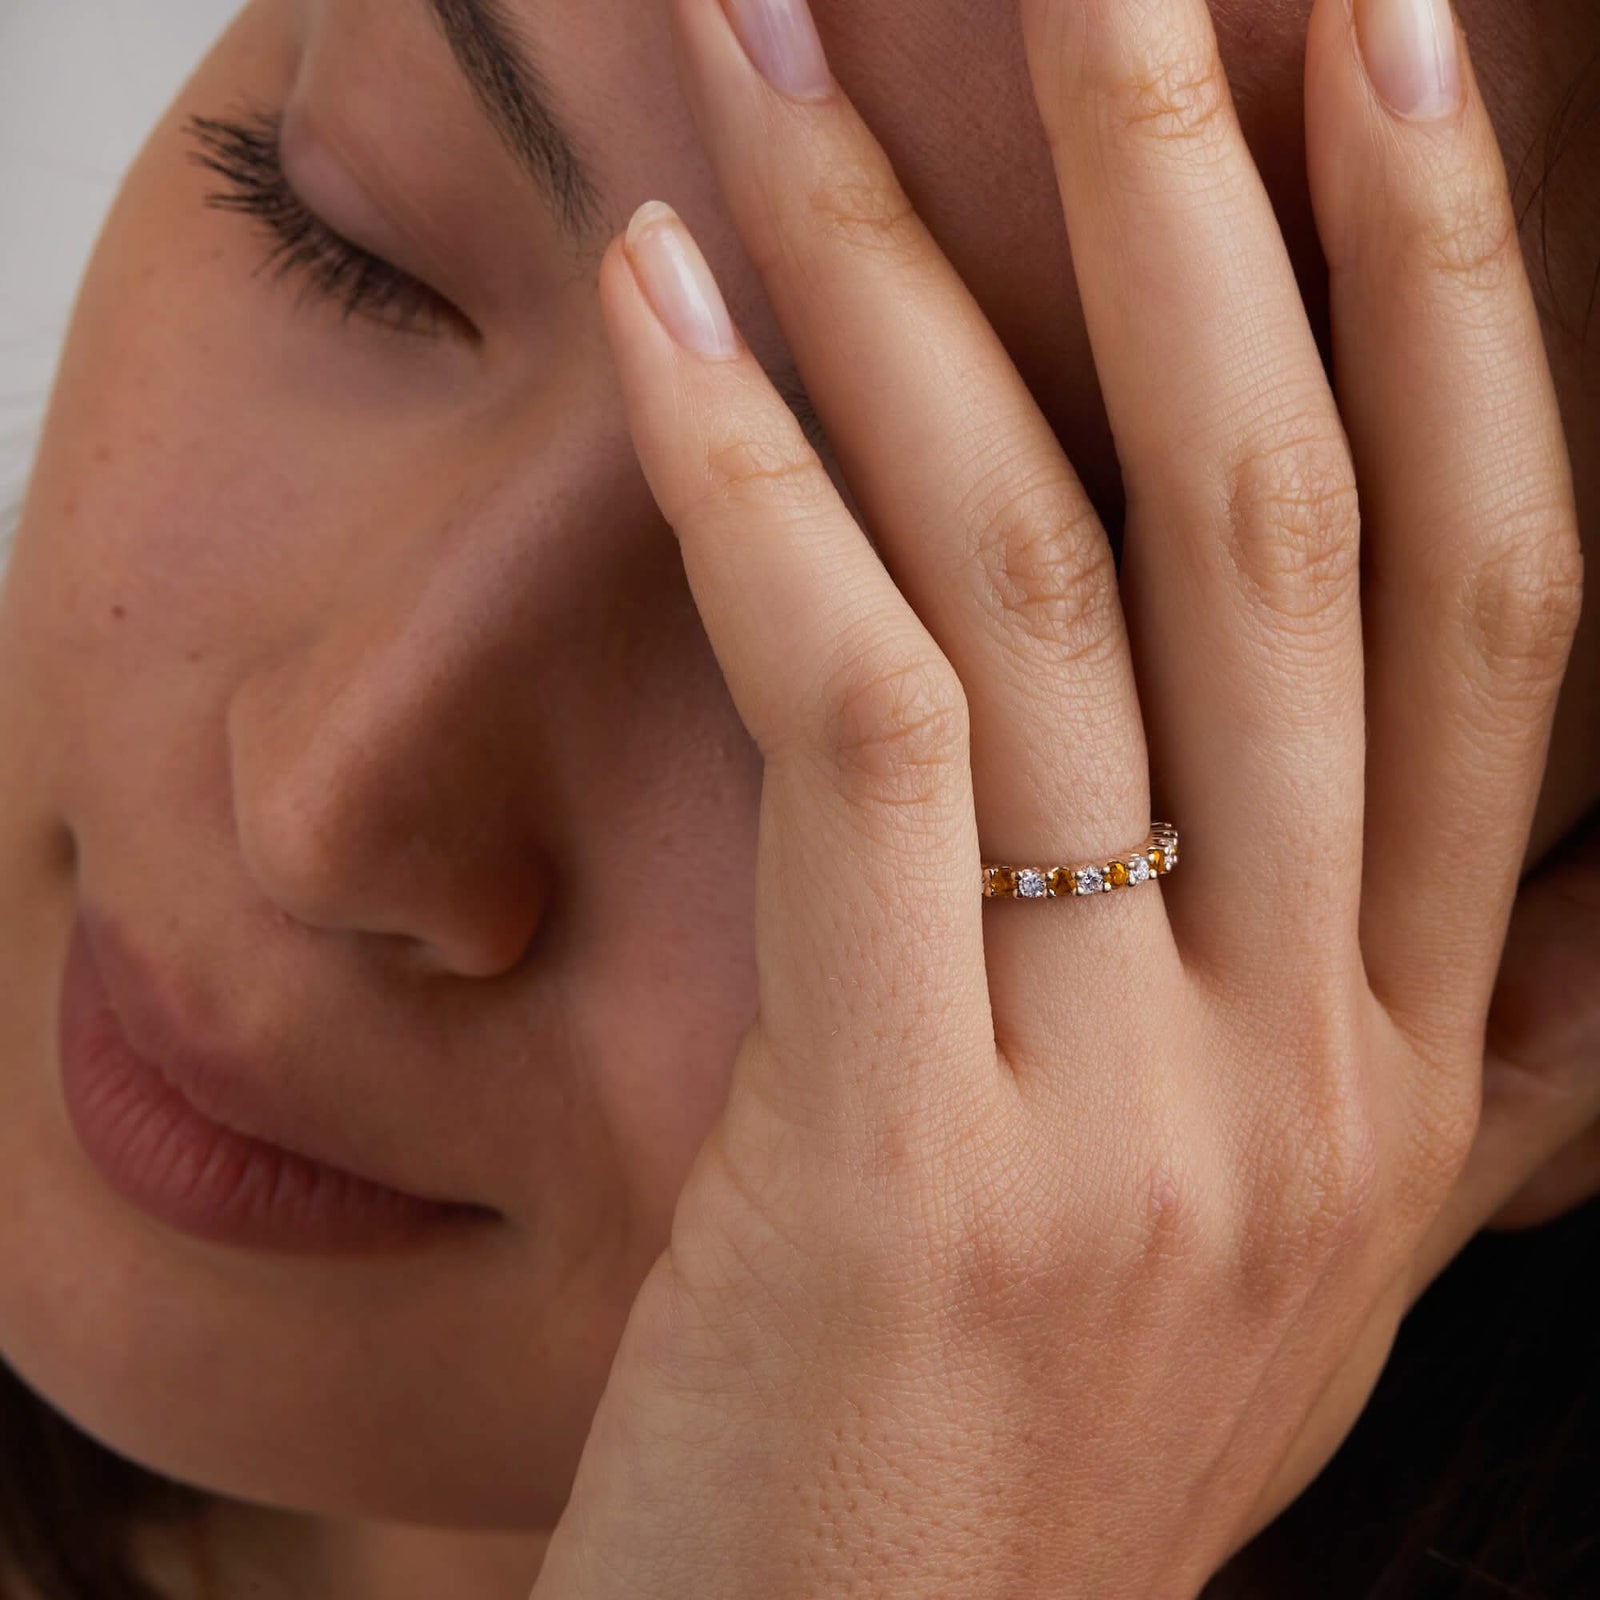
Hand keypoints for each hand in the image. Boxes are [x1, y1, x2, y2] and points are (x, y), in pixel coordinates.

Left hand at [531, 0, 1584, 1593]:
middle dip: (1213, 197)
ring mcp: (1130, 1111)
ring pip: (1041, 583)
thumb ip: (1465, 1068)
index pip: (1499, 603)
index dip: (1465, 305)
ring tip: (786, 57)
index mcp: (1408, 1069)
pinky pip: (858, 721)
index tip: (1390, 63)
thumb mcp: (1297, 1263)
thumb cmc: (1034, 1450)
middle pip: (1281, 529)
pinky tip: (668, 301)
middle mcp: (1312, 1063)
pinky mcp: (909, 1156)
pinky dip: (755, 484)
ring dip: (919, 284)